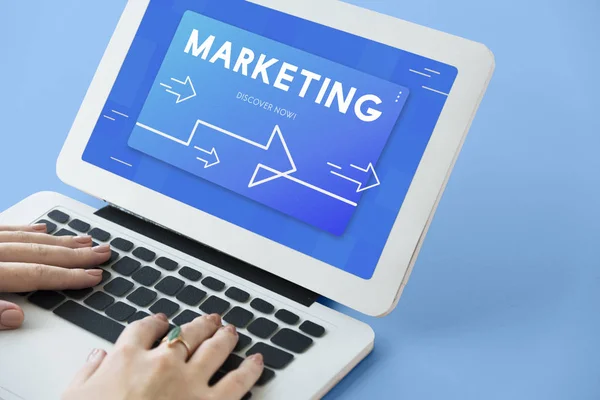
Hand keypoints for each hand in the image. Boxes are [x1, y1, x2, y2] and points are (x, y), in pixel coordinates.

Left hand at [0, 224, 110, 329]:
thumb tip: (16, 316)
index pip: (37, 275)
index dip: (68, 276)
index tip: (93, 276)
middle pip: (41, 253)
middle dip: (76, 255)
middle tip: (101, 253)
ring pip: (28, 239)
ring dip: (59, 241)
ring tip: (84, 241)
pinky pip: (7, 229)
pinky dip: (27, 230)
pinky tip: (43, 229)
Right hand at [63, 313, 263, 399]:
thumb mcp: (73, 397)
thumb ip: (86, 373)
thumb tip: (96, 357)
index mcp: (128, 358)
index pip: (145, 329)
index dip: (156, 322)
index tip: (162, 321)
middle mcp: (162, 363)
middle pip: (186, 333)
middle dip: (200, 324)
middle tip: (209, 320)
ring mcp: (189, 382)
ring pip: (214, 348)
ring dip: (225, 337)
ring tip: (231, 331)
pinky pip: (237, 382)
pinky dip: (250, 369)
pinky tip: (257, 361)